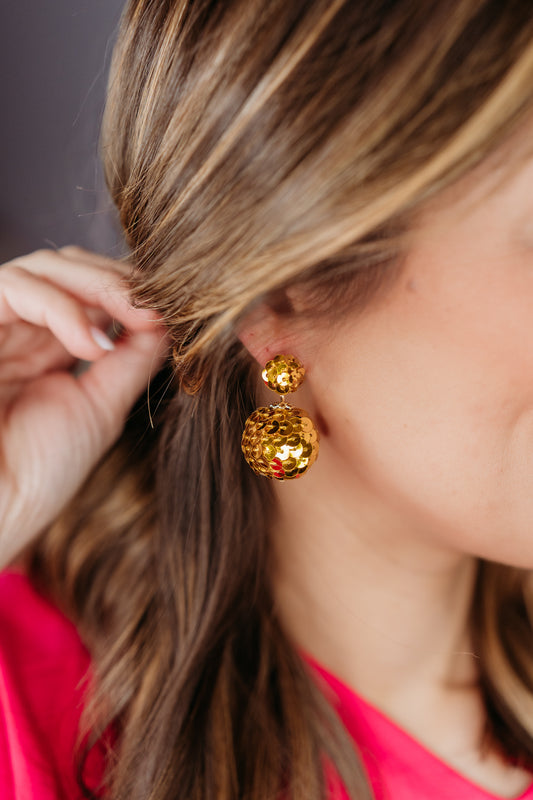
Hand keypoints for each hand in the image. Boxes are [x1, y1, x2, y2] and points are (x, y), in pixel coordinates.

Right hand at [0, 246, 168, 567]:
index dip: (131, 291)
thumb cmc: (41, 471)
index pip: (92, 291)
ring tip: (133, 319)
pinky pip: (14, 288)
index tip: (173, 310)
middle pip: (70, 267)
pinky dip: (61, 306)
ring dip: (98, 285)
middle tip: (156, 305)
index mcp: (52, 347)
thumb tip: (168, 319)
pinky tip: (93, 343)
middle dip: (119, 280)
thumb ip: (133, 359)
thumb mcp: (103, 406)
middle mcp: (24, 331)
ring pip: (45, 267)